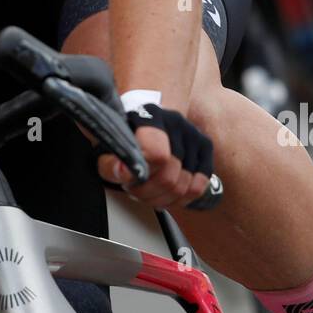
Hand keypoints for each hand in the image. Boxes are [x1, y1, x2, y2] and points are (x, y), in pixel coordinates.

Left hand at [97, 104, 214, 209]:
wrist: (143, 113)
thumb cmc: (124, 130)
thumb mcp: (108, 142)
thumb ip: (110, 160)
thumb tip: (123, 172)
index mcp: (149, 114)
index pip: (157, 154)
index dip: (142, 174)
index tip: (126, 178)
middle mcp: (175, 121)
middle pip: (169, 176)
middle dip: (146, 192)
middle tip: (132, 189)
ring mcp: (193, 134)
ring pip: (183, 186)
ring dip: (160, 199)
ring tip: (145, 191)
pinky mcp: (204, 146)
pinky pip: (198, 186)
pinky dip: (180, 199)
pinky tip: (164, 195)